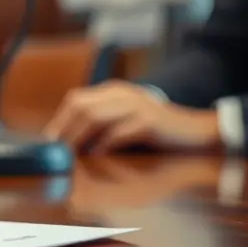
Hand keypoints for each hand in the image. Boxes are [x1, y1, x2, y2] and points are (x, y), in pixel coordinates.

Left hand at [44, 80, 221, 152]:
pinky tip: (97, 155)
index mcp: (114, 91)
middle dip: (64, 130)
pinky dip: (103, 144)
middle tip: (56, 151)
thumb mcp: (124, 122)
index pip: (76, 100)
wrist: (197, 131)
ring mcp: (136, 105)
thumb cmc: (156, 131)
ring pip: (95, 117)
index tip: (50, 142)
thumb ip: (99, 126)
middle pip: (81, 107)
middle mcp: (123, 94)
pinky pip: (118, 131)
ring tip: (70, 154)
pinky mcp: (149, 120)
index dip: (60, 121)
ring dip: (78, 137)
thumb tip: (67, 143)